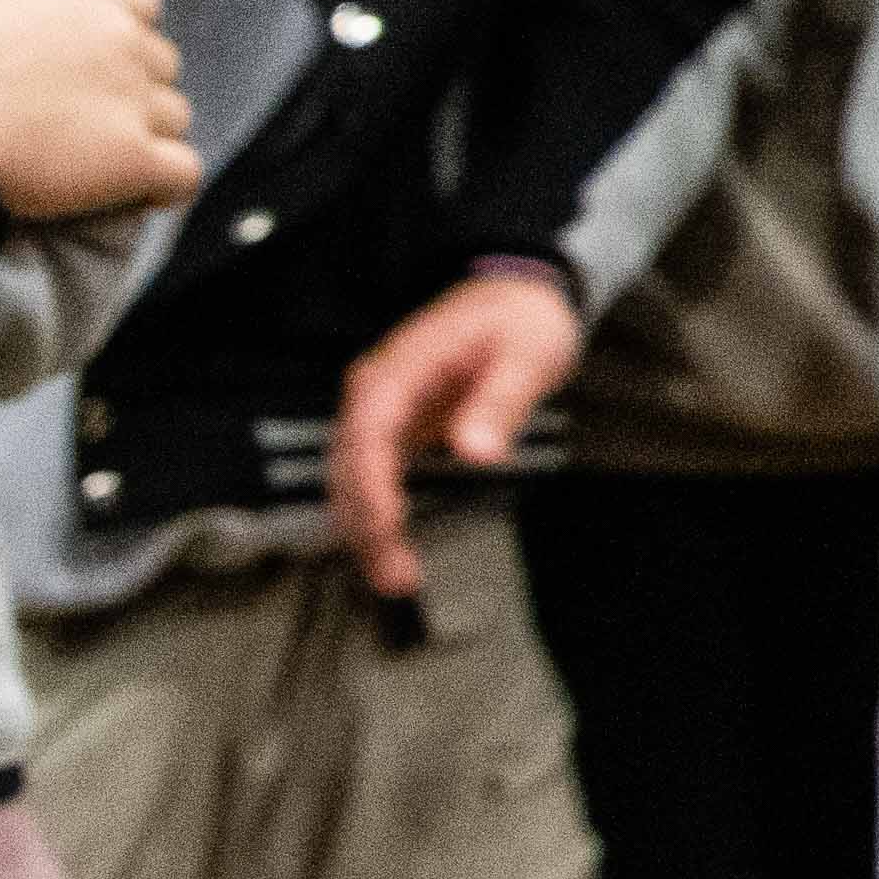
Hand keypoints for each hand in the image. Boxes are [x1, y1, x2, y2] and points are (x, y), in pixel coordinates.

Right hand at [0, 0, 191, 219]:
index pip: (141, 7)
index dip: (109, 35)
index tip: (68, 62)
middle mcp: (127, 44)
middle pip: (159, 63)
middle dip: (127, 83)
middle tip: (68, 111)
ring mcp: (135, 103)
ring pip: (173, 116)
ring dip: (144, 133)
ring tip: (83, 152)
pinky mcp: (132, 162)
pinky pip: (182, 175)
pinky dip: (165, 183)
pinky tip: (131, 188)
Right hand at [329, 267, 581, 601]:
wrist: (520, 299)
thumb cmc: (523, 322)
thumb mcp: (528, 354)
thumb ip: (500, 401)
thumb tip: (474, 452)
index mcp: (402, 367)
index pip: (369, 430)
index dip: (371, 483)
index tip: (386, 527)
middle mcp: (377, 391)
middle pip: (351, 464)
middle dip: (365, 523)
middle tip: (396, 577)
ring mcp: (380, 412)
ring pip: (352, 479)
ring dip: (366, 530)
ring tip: (396, 579)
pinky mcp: (393, 431)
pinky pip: (371, 479)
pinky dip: (375, 517)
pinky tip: (391, 552)